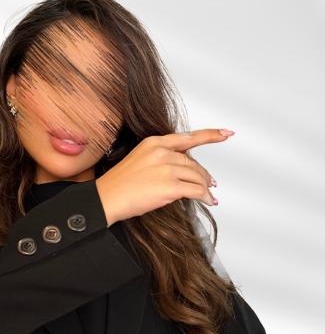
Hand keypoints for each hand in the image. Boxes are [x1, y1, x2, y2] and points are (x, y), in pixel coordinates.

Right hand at [96, 128, 233, 225]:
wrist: (107, 198)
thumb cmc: (120, 183)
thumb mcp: (139, 159)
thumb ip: (162, 157)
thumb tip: (186, 168)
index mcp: (154, 142)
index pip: (188, 137)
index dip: (211, 135)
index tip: (226, 133)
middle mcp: (161, 152)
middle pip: (193, 162)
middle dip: (203, 175)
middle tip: (210, 183)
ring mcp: (166, 169)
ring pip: (197, 176)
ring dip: (205, 187)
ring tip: (208, 194)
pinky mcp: (170, 187)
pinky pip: (196, 191)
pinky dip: (205, 197)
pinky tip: (208, 200)